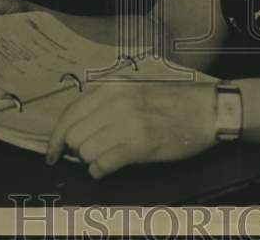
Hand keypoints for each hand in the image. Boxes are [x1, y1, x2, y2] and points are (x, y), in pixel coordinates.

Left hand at [45, 80, 217, 178]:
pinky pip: (103, 165)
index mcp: (112, 87)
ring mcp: (128, 123)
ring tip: (105, 159)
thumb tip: (76, 130)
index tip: (52, 154)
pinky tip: (107, 169)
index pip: (69, 115)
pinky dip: (100, 171)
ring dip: (91, 161)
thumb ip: (105, 103)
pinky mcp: (140, 144)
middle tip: (90, 155)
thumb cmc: (173, 102)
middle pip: (75, 137)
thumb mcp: (134, 90)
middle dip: (77, 151)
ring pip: (87, 152)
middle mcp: (116, 102)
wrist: (207, 109)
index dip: (55, 139)